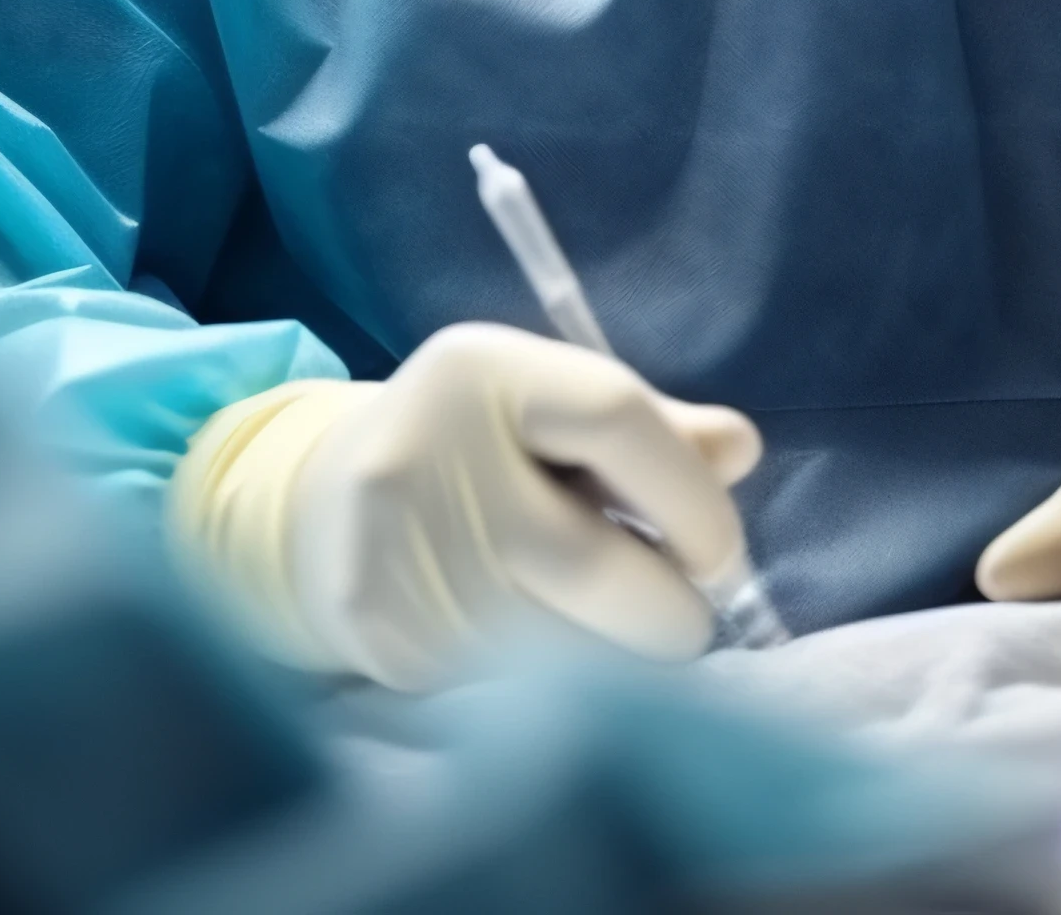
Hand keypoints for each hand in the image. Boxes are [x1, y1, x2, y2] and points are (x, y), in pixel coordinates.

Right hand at [278, 324, 760, 690]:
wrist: (319, 509)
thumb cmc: (475, 451)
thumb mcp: (551, 410)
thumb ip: (654, 428)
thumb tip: (741, 450)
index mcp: (483, 372)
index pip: (615, 416)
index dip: (692, 496)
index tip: (719, 553)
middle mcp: (429, 456)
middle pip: (598, 564)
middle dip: (672, 611)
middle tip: (684, 617)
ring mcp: (401, 556)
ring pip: (568, 649)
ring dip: (616, 654)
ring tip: (604, 627)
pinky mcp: (389, 641)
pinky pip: (520, 687)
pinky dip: (556, 685)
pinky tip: (536, 648)